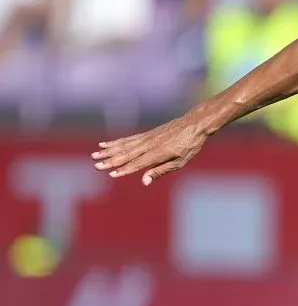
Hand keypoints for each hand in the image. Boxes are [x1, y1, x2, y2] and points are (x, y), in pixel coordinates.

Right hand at [91, 116, 206, 185]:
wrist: (194, 124)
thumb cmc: (189, 146)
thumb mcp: (179, 162)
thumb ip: (160, 171)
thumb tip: (144, 181)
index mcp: (158, 154)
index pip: (137, 164)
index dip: (124, 170)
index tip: (111, 174)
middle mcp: (149, 145)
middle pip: (127, 154)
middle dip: (110, 160)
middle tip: (96, 165)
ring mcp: (147, 138)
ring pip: (124, 145)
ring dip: (108, 151)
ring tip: (95, 154)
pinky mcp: (146, 134)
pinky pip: (128, 139)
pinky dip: (116, 142)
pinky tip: (106, 144)